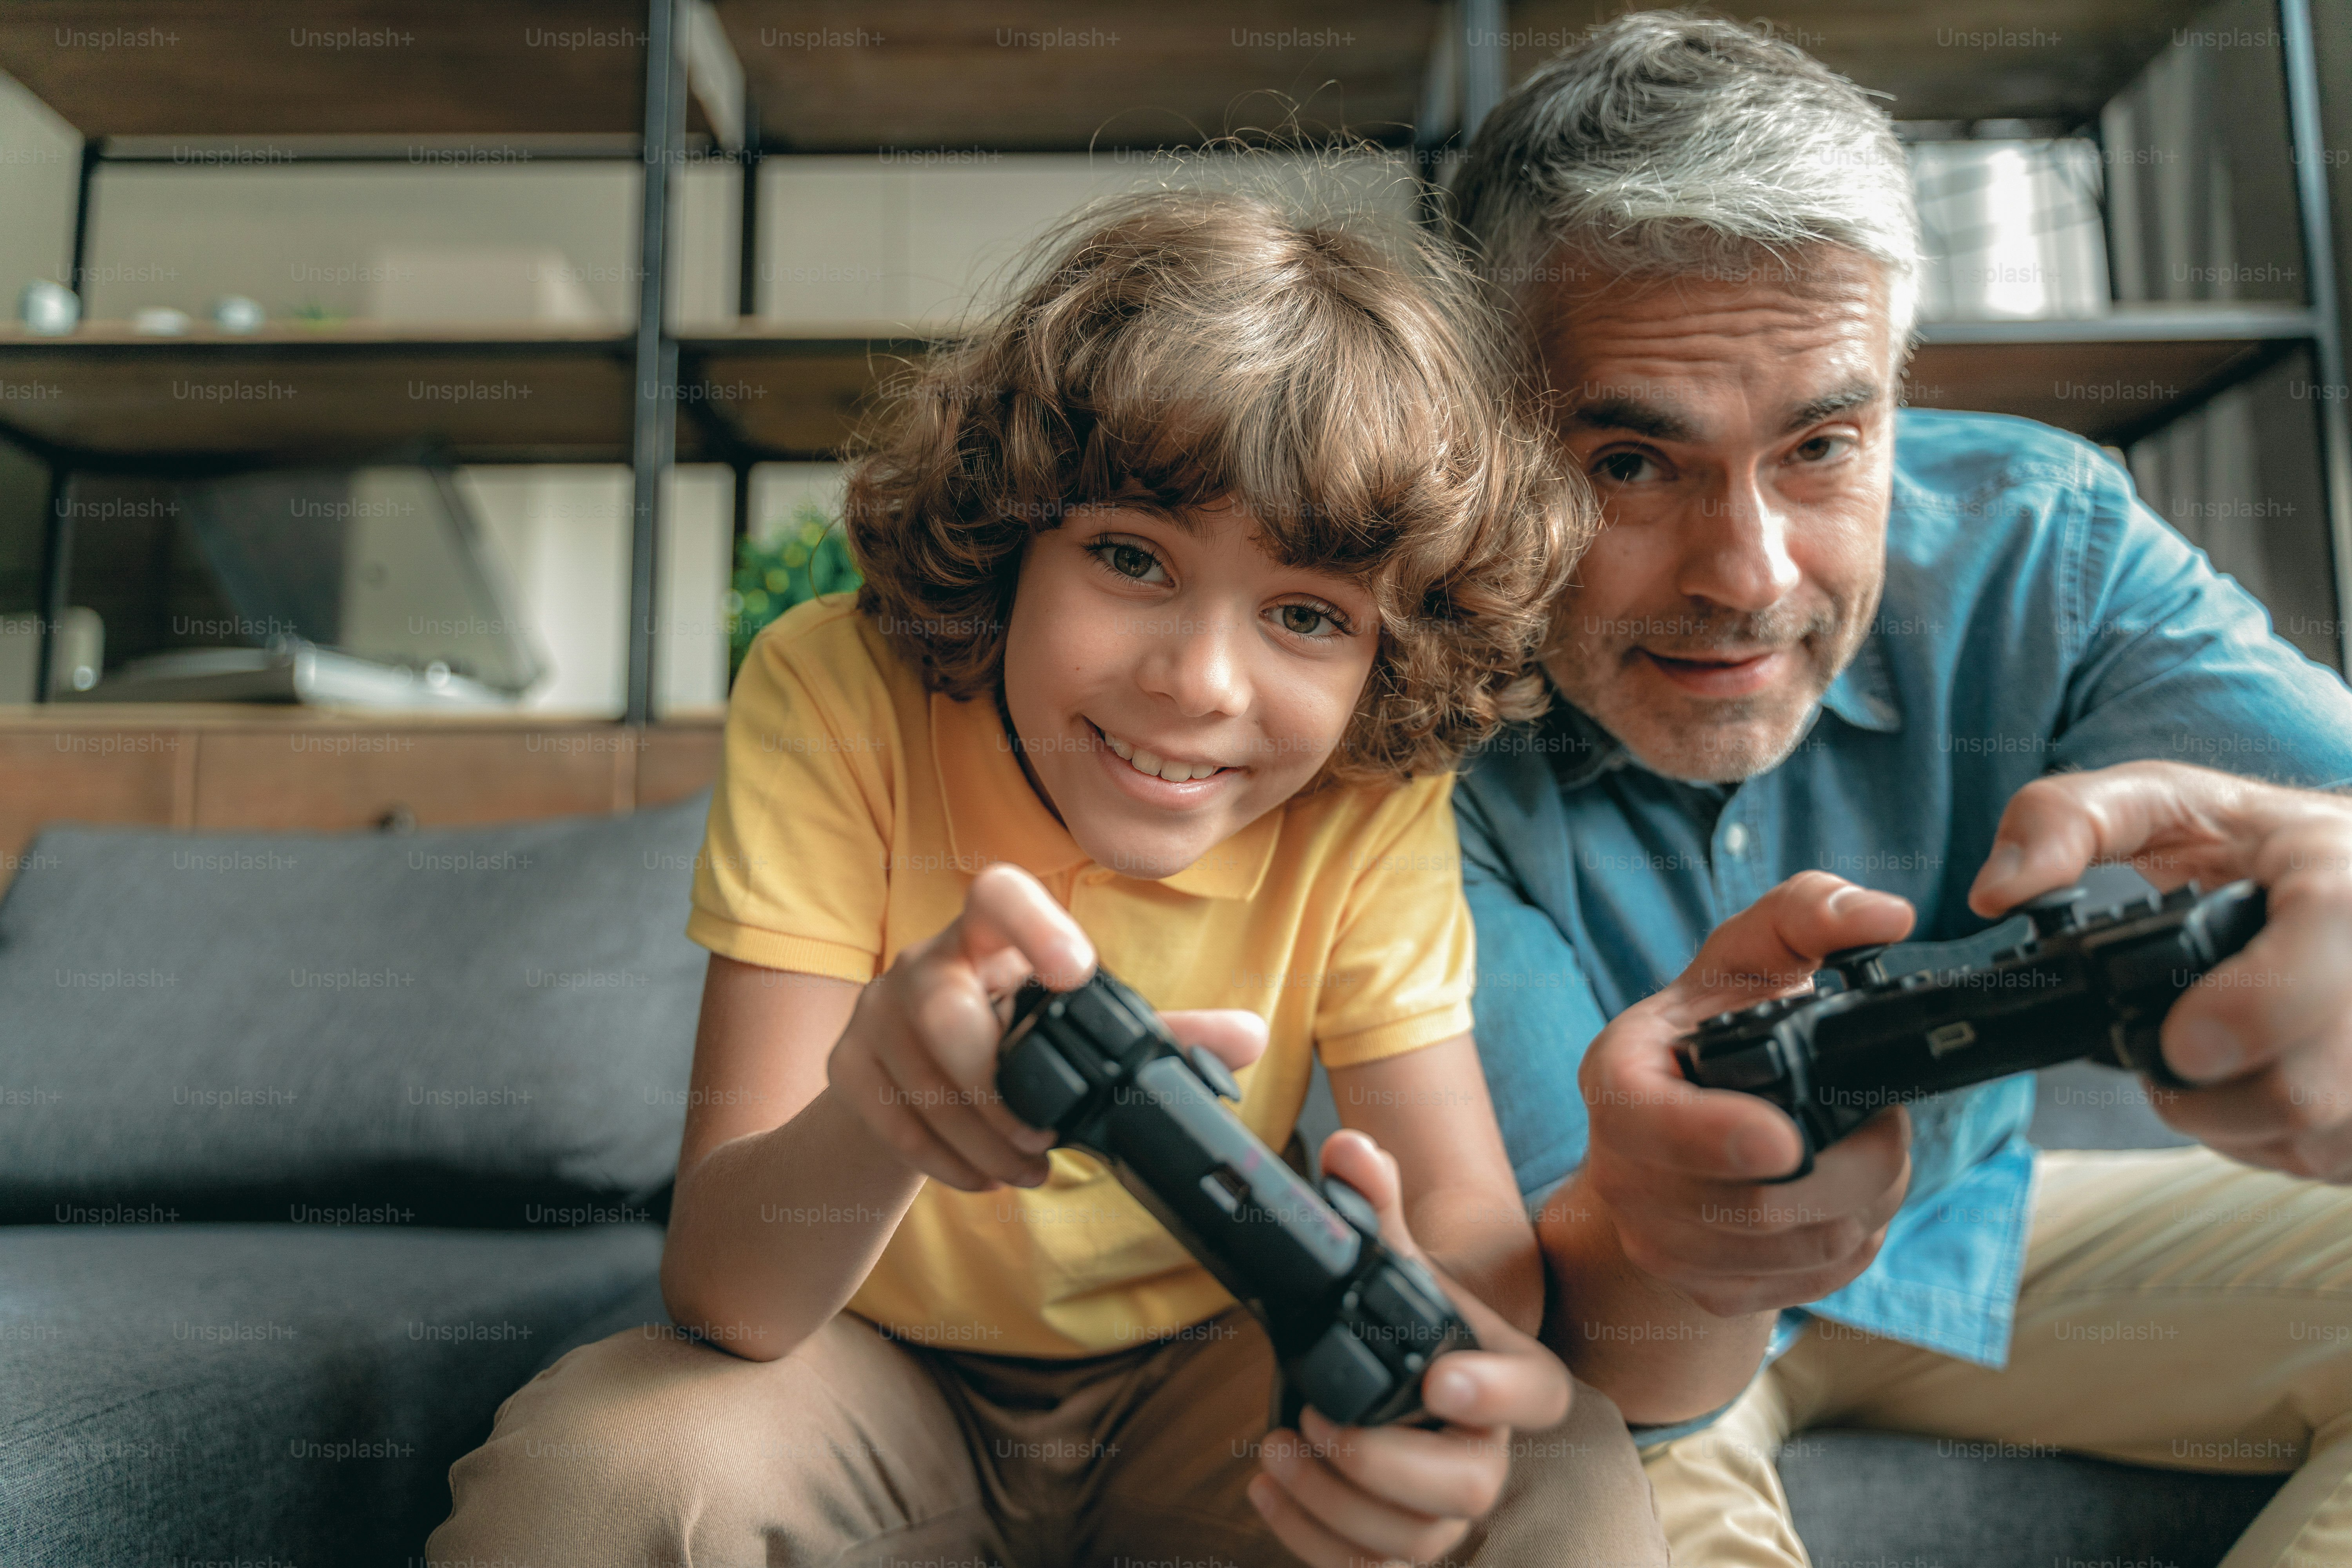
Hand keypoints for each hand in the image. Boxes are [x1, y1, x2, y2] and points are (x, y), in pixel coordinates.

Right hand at [828, 863, 1266, 1189]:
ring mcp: (876, 1012)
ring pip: (921, 1078)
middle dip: (997, 1089)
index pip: (996, 893)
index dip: (1034, 923)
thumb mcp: (1080, 1034)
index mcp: (988, 937)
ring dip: (982, 1140)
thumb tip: (1252, 1037)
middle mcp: (924, 962)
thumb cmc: (1008, 1045)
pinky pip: (894, 1120)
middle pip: (944, 1010)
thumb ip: (1164, 1035)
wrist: (909, 1086)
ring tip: (1026, 1166)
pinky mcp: (847, 1067)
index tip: (1078, 972)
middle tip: (1043, 1135)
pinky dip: (946, 1161)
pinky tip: (983, 1175)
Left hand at [1248, 1129, 1570, 1566]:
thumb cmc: (1403, 1315)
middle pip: (1468, 1486)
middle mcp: (1488, 1451)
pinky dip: (1312, 1541)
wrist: (1395, 1365)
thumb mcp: (1389, 1259)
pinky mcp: (1401, 1544)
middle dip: (1387, 1463)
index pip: (1537, 1394)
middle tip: (1319, 1422)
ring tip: (1279, 1451)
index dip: (1497, 1391)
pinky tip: (1269, 1489)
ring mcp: (1446, 1508)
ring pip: (1415, 1540)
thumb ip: (1374, 1207)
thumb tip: (1350, 1150)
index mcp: (1506, 1376)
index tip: (1439, 1377)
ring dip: (1336, 1504)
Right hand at [1577, 873, 1917, 1315]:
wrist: (1682, 1125)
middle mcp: (1622, 1172)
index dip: (1719, 1138)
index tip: (1787, 1139)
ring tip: (1866, 1153)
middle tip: (1883, 1119)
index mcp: (1617, 1080)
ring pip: (1797, 1249)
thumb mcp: (1750, 955)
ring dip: (1864, 1202)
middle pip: (1755, 1204)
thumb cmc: (1717, 1030)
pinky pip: (1808, 1285)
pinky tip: (1846, 1197)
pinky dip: (1852, 1243)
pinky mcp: (1707, 1290)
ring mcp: (1659, 1243)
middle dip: (1853, 1162)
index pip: (1649, 1126)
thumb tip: (1882, 915)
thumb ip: (1807, 912)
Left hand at [1967, 759, 2351, 1179]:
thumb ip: (2065, 822)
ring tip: (2209, 1061)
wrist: (2348, 872)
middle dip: (2210, 1096)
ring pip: (2313, 1137)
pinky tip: (2253, 1083)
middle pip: (2307, 1088)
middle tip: (2172, 1050)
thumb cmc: (2249, 841)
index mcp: (2341, 882)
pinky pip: (2328, 1157)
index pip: (2318, 964)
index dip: (2247, 1016)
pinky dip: (2270, 1140)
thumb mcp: (2157, 801)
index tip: (2180, 1040)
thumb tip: (1996, 892)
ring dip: (2235, 1123)